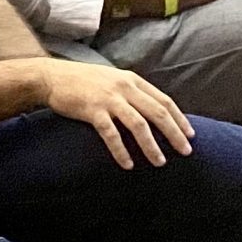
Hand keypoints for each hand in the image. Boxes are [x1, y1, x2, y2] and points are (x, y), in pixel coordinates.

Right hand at [39, 61, 194, 169]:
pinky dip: (121, 150)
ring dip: (151, 146)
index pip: (164, 101)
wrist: (51, 77)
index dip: (180, 119)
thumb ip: (130, 91)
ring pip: (138, 125)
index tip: (190, 135)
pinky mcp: (92, 110)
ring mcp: (108, 99)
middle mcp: (123, 88)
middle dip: (175, 134)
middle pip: (157, 113)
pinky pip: (111, 134)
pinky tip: (127, 164)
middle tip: (186, 151)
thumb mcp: (112, 79)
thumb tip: (151, 110)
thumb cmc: (82, 80)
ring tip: (160, 162)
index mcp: (131, 80)